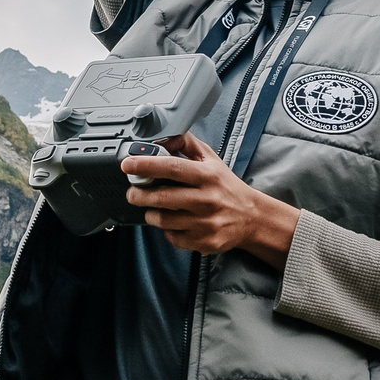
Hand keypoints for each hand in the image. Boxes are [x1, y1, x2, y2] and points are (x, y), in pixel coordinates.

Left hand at [120, 132, 299, 267]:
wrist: (252, 217)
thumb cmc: (226, 186)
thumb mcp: (211, 159)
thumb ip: (186, 144)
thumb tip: (161, 137)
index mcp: (207, 176)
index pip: (172, 168)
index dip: (146, 165)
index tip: (127, 165)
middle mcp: (207, 199)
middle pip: (162, 197)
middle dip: (139, 195)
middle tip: (132, 192)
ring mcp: (205, 223)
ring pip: (162, 220)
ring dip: (151, 214)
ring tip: (153, 207)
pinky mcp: (203, 242)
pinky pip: (172, 237)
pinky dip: (167, 230)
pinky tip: (174, 222)